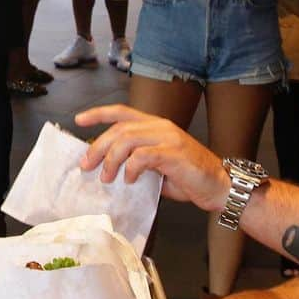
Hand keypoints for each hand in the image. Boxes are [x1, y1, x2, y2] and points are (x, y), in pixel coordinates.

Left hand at [75, 104, 228, 210]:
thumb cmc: (188, 177)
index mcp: (155, 125)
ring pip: (127, 140)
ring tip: (107, 178)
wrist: (219, 187)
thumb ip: (136, 160)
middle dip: (97, 146)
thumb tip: (107, 167)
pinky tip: (130, 181)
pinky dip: (130, 169)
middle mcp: (161, 126)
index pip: (122, 111)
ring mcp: (169, 138)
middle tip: (86, 166)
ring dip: (111, 160)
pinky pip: (143, 156)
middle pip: (119, 128)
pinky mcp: (175, 154)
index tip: (79, 120)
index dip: (98, 113)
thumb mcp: (156, 166)